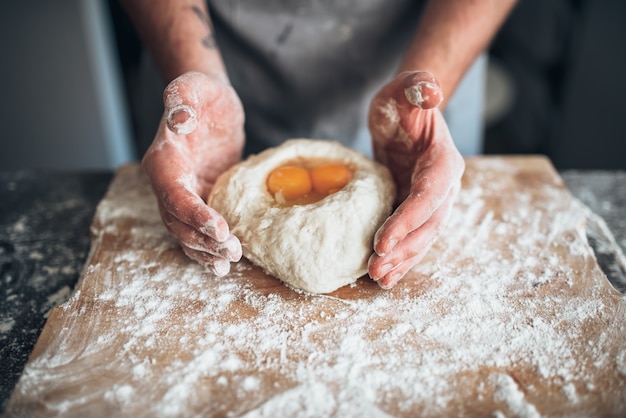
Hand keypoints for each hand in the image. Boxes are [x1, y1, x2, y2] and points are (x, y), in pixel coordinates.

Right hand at [142, 71, 244, 275]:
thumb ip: (182, 98)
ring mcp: (182, 193)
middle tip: (233, 252)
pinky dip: (208, 246)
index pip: (174, 195)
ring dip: (204, 250)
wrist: (209, 102)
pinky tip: (223, 262)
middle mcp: (168, 182)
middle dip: (203, 240)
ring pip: (185, 232)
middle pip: (178, 221)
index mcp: (163, 161)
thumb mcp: (194, 86)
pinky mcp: (199, 198)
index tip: (221, 229)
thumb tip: (180, 118)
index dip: (195, 215)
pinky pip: (198, 228)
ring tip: (228, 264)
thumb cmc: (202, 93)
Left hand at [367, 71, 464, 288]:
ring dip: (402, 260)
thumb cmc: (404, 101)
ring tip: (378, 279)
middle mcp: (443, 186)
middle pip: (428, 225)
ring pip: (421, 238)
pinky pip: (412, 238)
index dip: (408, 220)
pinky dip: (400, 257)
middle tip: (376, 268)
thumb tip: (429, 92)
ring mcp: (431, 201)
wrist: (406, 116)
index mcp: (443, 161)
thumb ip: (417, 87)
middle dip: (403, 249)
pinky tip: (384, 276)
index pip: (429, 195)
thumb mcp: (404, 88)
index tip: (383, 240)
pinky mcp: (416, 210)